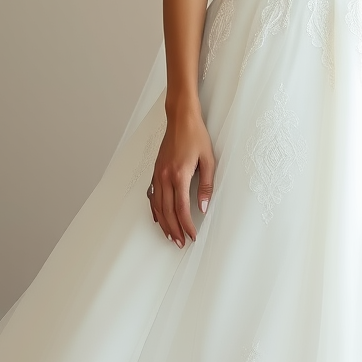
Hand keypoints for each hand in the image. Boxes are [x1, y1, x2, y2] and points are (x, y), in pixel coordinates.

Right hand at [148, 100, 215, 248]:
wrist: (181, 118)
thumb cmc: (196, 135)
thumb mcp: (208, 159)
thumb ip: (206, 185)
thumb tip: (203, 207)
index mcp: (179, 175)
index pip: (182, 208)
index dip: (187, 225)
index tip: (192, 236)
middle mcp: (165, 176)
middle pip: (167, 211)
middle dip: (174, 229)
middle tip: (180, 242)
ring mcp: (158, 173)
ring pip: (158, 205)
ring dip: (163, 223)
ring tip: (170, 236)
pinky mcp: (156, 170)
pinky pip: (152, 195)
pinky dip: (154, 209)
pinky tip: (158, 217)